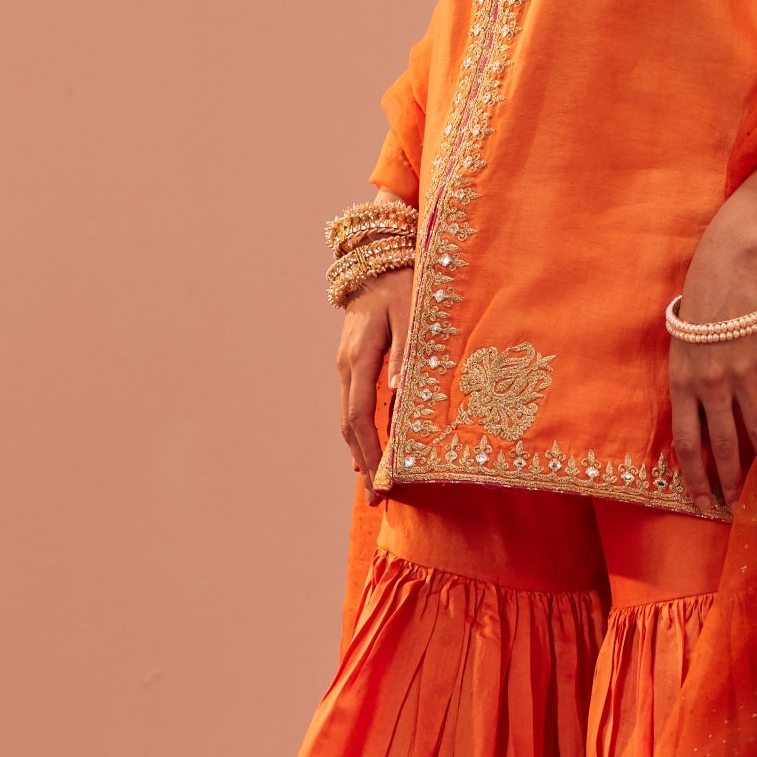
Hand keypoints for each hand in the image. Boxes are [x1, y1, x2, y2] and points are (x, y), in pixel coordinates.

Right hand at [337, 264, 414, 496]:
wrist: (374, 256)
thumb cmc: (401, 280)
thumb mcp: (411, 313)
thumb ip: (409, 351)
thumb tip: (403, 391)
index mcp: (359, 356)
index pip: (360, 415)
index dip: (371, 452)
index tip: (383, 481)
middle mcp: (346, 365)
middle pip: (349, 425)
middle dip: (365, 464)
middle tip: (378, 500)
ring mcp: (345, 365)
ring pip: (348, 418)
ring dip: (361, 453)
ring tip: (375, 486)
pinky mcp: (352, 363)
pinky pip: (353, 406)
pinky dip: (361, 434)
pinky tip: (368, 454)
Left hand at [668, 163, 756, 513]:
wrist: (729, 269)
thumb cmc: (697, 307)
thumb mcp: (680, 348)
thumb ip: (688, 387)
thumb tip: (699, 427)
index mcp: (682, 381)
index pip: (688, 443)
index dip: (695, 477)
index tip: (701, 501)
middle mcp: (711, 383)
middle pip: (723, 444)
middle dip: (730, 480)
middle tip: (735, 504)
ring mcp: (742, 373)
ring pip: (754, 428)